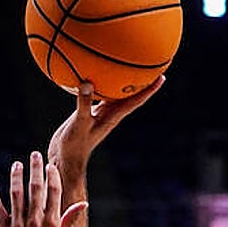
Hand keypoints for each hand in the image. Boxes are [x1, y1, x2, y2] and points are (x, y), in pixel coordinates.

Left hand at [0, 150, 87, 226]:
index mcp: (52, 224)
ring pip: (17, 195)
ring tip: (17, 164)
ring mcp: (19, 226)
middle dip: (35, 169)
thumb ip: (70, 220)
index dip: (52, 176)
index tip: (50, 165)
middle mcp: (36, 222)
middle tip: (35, 154)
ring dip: (16, 177)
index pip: (53, 193)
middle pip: (36, 189)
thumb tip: (83, 204)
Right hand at [47, 75, 165, 174]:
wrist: (66, 159)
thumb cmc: (75, 146)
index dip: (149, 89)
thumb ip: (84, 105)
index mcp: (113, 116)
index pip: (135, 100)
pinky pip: (97, 95)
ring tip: (128, 67)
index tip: (162, 77)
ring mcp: (100, 114)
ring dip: (121, 83)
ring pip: (114, 94)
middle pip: (130, 95)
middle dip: (141, 82)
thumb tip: (88, 84)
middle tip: (152, 67)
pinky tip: (90, 75)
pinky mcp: (89, 113)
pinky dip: (97, 85)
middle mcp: (110, 114)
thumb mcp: (80, 124)